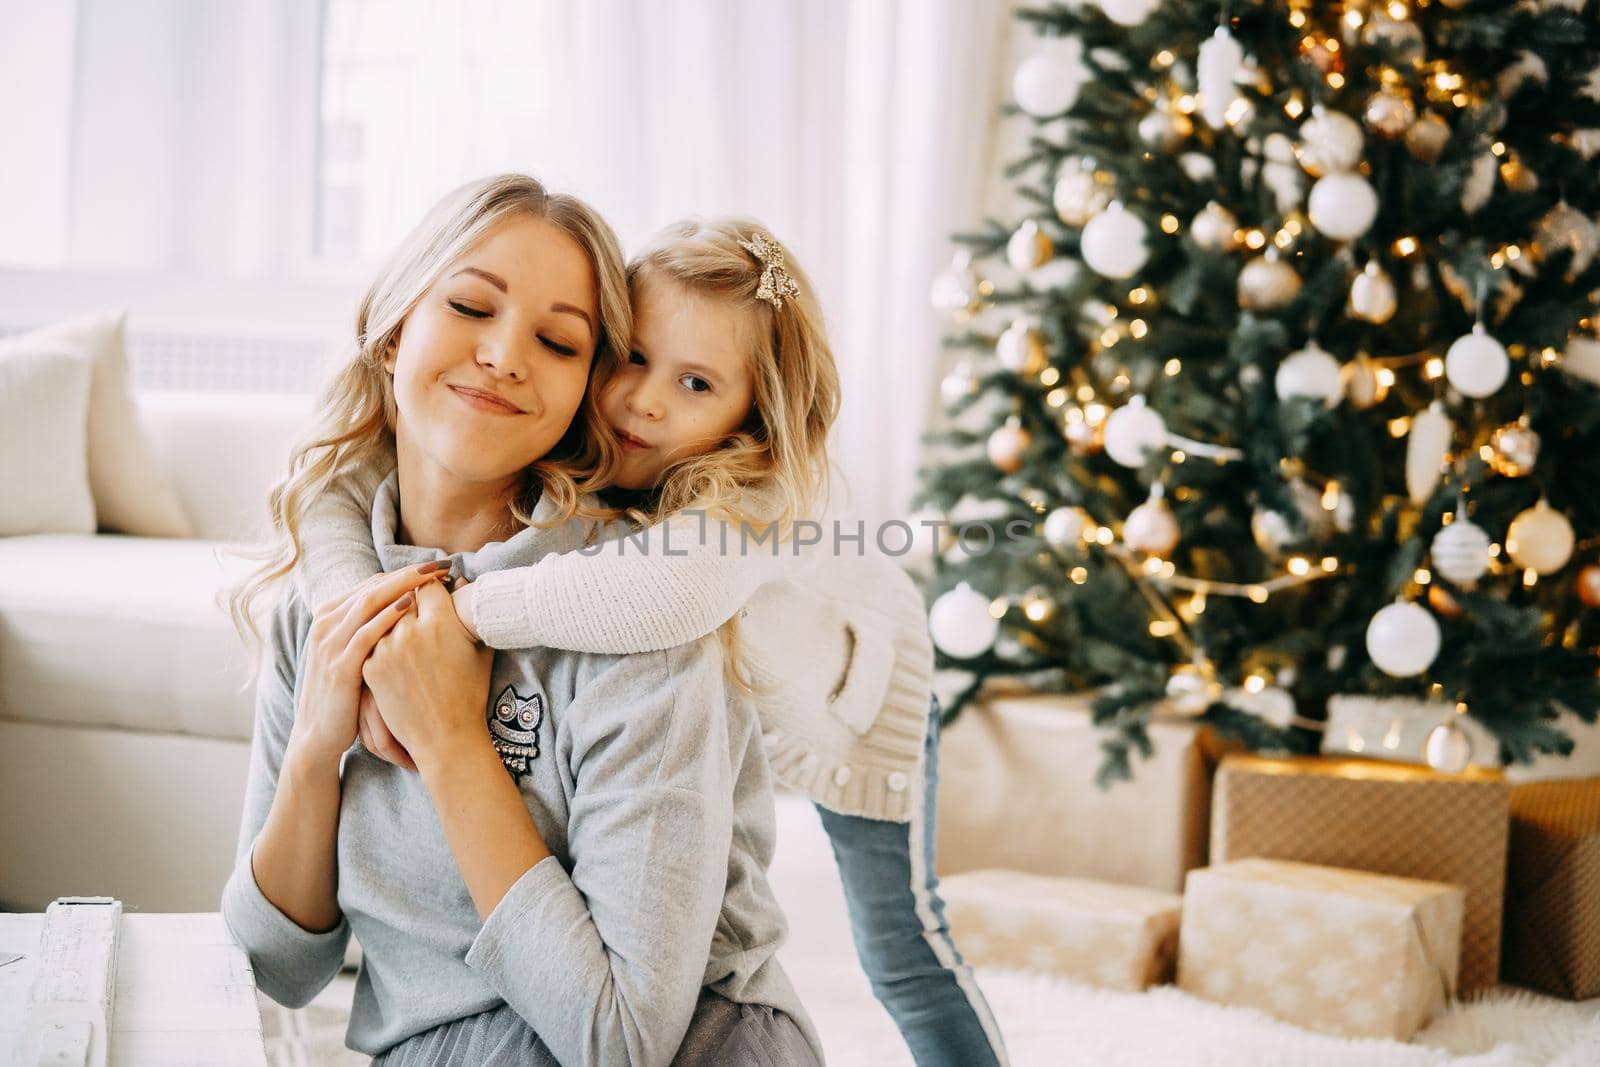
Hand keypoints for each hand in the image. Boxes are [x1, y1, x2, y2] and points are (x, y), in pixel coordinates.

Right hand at [287, 561, 450, 769]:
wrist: (318, 734)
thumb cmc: (346, 693)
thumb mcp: (356, 654)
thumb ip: (373, 628)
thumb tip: (409, 605)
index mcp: (330, 616)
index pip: (372, 584)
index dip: (406, 573)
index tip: (437, 567)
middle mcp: (327, 624)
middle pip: (373, 587)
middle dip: (409, 573)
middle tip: (442, 563)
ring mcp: (330, 644)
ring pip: (369, 603)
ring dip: (404, 586)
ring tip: (433, 575)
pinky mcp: (339, 667)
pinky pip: (366, 634)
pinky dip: (388, 616)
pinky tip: (411, 605)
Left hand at [362, 579, 493, 770]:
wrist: (445, 738)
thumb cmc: (470, 695)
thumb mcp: (479, 651)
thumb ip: (467, 612)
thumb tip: (457, 580)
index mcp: (440, 622)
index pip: (428, 585)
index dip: (433, 585)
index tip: (435, 589)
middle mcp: (410, 631)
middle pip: (403, 598)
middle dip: (411, 599)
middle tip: (418, 604)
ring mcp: (386, 650)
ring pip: (384, 618)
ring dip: (392, 619)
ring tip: (405, 629)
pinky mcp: (371, 667)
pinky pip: (372, 641)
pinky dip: (380, 641)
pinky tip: (393, 650)